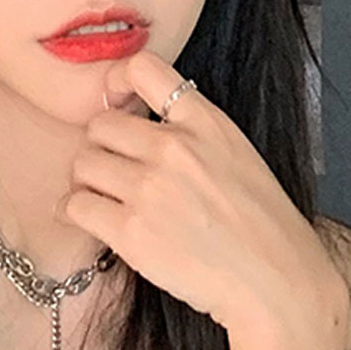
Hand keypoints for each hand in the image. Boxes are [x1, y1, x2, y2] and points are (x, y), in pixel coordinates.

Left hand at [56, 48, 345, 339]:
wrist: (275, 281)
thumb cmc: (261, 228)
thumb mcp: (238, 156)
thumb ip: (195, 132)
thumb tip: (143, 125)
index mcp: (206, 123)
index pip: (142, 68)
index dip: (118, 84)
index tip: (116, 104)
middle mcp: (174, 148)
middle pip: (99, 125)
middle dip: (102, 148)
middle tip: (115, 172)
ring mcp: (149, 188)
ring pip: (82, 164)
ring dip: (88, 182)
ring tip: (107, 200)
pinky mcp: (130, 230)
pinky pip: (75, 205)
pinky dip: (76, 213)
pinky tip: (93, 221)